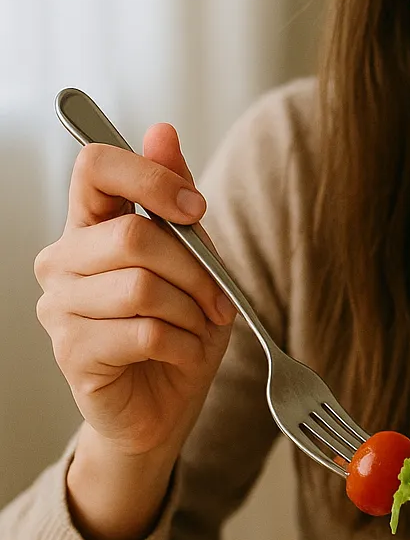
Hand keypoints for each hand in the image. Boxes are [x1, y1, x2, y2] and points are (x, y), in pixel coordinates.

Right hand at [34, 124, 235, 539]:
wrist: (164, 408)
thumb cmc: (178, 330)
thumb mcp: (193, 257)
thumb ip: (175, 197)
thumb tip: (163, 131)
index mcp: (89, 224)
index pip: (94, 164)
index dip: (149, 176)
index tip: (195, 210)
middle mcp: (63, 260)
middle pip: (132, 234)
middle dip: (195, 269)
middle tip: (219, 299)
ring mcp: (60, 308)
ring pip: (141, 286)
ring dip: (191, 311)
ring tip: (199, 329)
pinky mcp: (73, 353)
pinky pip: (144, 333)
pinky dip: (182, 344)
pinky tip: (182, 354)